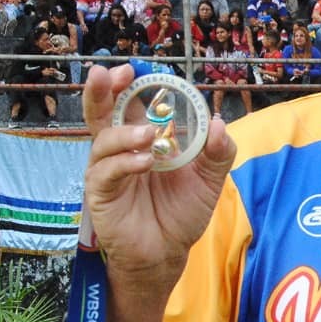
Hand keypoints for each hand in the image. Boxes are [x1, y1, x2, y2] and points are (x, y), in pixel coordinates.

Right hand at [83, 65, 236, 292]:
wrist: (168, 252)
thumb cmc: (181, 212)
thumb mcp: (209, 180)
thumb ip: (218, 153)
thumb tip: (219, 124)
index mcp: (143, 137)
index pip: (131, 103)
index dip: (130, 84)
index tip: (135, 68)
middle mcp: (121, 149)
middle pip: (102, 111)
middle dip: (103, 90)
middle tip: (114, 74)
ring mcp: (108, 170)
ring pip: (102, 140)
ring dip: (125, 133)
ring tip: (150, 136)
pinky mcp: (101, 194)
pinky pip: (106, 173)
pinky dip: (124, 163)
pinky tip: (145, 162)